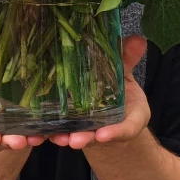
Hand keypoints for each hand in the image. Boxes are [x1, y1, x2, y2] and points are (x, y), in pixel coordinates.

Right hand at [0, 80, 45, 151]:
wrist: (4, 90)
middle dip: (9, 141)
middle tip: (18, 141)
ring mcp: (11, 132)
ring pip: (20, 141)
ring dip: (30, 140)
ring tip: (38, 137)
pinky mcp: (31, 128)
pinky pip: (38, 134)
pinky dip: (47, 134)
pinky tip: (57, 132)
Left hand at [48, 34, 149, 149]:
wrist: (107, 104)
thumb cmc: (119, 90)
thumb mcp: (126, 74)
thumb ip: (128, 60)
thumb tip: (138, 38)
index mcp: (127, 119)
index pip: (124, 129)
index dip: (114, 133)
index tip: (103, 136)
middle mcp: (107, 127)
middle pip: (96, 136)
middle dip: (85, 138)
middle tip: (75, 140)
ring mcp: (88, 128)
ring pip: (77, 136)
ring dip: (65, 138)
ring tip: (57, 138)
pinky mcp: (70, 125)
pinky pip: (61, 131)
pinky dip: (51, 133)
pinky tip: (41, 134)